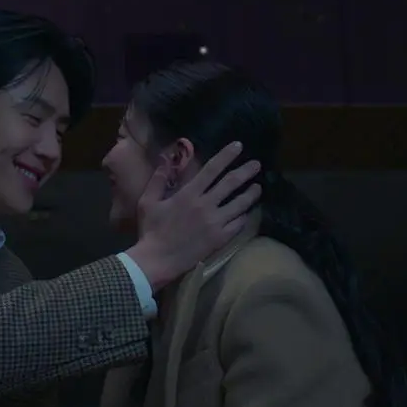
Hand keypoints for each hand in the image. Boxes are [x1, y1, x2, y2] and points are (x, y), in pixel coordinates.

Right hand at [124, 142, 261, 291]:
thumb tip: (165, 159)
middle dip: (246, 171)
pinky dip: (245, 216)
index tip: (238, 146)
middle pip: (231, 183)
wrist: (157, 260)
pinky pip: (238, 224)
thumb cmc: (151, 230)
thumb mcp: (148, 201)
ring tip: (258, 187)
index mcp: (189, 193)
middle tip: (257, 164)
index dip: (226, 156)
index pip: (212, 169)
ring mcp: (215, 222)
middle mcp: (206, 205)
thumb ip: (158, 180)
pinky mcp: (220, 238)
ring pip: (239, 204)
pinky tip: (248, 212)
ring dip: (251, 193)